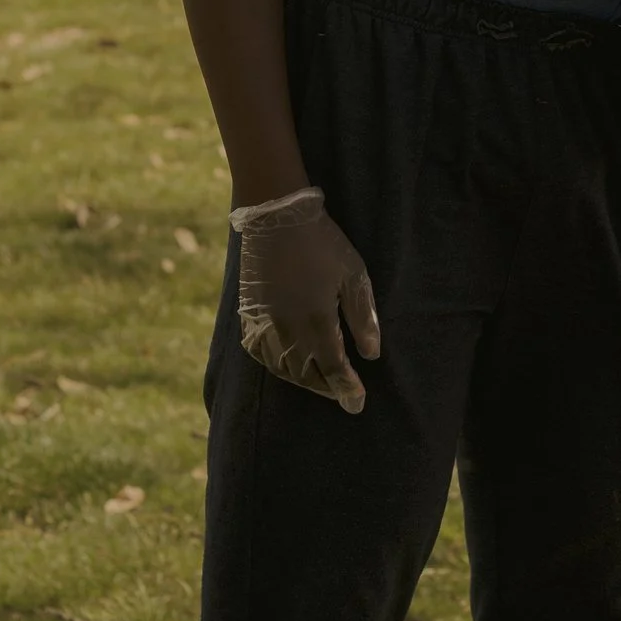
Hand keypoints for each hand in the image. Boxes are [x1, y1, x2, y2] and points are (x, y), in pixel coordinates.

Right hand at [232, 187, 380, 412]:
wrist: (276, 217)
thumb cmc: (322, 243)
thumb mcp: (353, 274)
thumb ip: (363, 317)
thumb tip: (371, 354)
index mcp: (317, 320)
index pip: (334, 368)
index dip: (347, 388)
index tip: (357, 403)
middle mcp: (288, 329)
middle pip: (307, 374)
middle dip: (327, 388)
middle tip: (342, 394)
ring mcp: (265, 323)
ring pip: (282, 368)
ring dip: (303, 381)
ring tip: (319, 382)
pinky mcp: (249, 314)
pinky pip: (260, 353)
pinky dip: (275, 366)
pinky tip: (286, 365)